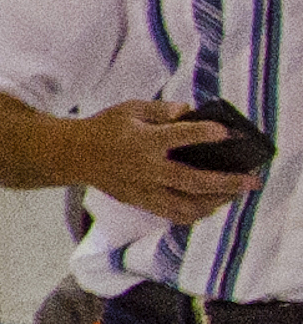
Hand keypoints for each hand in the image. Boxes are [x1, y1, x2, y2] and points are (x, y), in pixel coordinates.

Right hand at [72, 104, 255, 227]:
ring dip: (217, 201)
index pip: (180, 136)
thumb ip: (161, 110)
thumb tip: (189, 112)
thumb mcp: (129, 109)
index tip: (227, 133)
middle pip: (194, 181)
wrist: (73, 155)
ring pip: (188, 205)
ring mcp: (144, 189)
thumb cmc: (104, 128)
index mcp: (143, 141)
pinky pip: (174, 215)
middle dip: (227, 182)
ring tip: (234, 194)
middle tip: (251, 180)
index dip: (206, 134)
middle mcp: (147, 168)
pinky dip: (197, 213)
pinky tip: (210, 205)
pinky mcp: (141, 201)